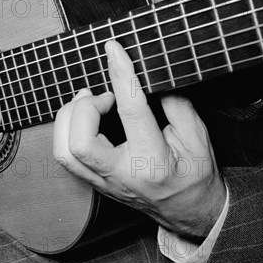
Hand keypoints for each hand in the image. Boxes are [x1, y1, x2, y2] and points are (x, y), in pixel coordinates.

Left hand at [53, 41, 225, 237]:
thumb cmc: (195, 175)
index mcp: (153, 161)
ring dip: (68, 119)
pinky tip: (82, 117)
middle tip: (103, 95)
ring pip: (65, 152)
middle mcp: (122, 175)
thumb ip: (175, 104)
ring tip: (87, 101)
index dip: (122, 75)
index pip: (131, 111)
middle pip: (80, 141)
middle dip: (84, 107)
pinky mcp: (95, 183)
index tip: (114, 50)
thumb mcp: (198, 136)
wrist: (189, 213)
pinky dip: (66, 131)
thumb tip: (148, 77)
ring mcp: (104, 182)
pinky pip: (66, 157)